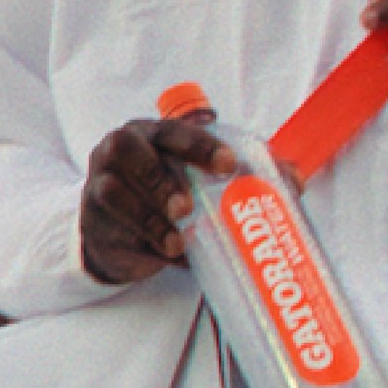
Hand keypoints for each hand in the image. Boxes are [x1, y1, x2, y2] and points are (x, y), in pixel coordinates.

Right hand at [80, 110, 232, 284]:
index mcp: (149, 133)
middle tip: (187, 208)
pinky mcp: (94, 224)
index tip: (228, 166)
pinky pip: (117, 233)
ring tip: (177, 242)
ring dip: (150, 220)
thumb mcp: (197, 175)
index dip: (199, 146)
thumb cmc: (166, 192)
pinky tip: (166, 257)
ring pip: (114, 195)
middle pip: (129, 154)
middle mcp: (117, 152)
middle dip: (160, 181)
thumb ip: (245, 173)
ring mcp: (98, 187)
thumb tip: (294, 178)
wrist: (119, 231)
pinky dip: (145, 248)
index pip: (171, 130)